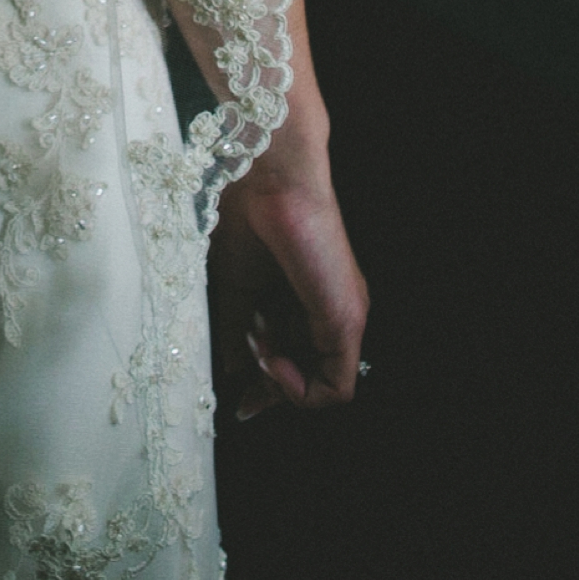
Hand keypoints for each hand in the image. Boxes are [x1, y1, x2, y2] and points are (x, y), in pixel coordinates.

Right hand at [208, 153, 367, 420]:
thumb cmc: (247, 220)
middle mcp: (329, 314)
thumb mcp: (234, 288)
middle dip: (272, 390)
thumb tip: (232, 373)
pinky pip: (334, 389)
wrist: (265, 181)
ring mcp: (342, 319)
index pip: (297, 364)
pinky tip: (271, 357)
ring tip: (256, 342)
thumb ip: (235, 332)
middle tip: (246, 383)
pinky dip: (297, 389)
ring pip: (321, 388)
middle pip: (309, 380)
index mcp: (304, 303)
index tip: (241, 399)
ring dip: (279, 381)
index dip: (269, 389)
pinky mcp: (346, 322)